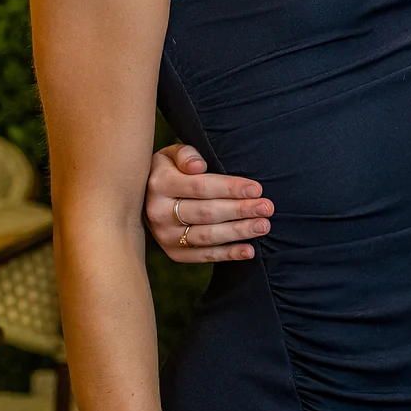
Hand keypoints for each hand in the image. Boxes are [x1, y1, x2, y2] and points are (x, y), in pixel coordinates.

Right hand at [143, 143, 272, 262]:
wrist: (143, 196)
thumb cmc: (169, 169)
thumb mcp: (171, 154)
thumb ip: (186, 154)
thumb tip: (198, 166)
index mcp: (160, 184)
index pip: (201, 187)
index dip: (230, 188)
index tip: (257, 188)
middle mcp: (158, 213)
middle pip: (207, 213)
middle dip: (241, 210)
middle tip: (267, 208)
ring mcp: (165, 235)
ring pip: (207, 236)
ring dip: (238, 232)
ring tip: (263, 226)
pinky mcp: (173, 252)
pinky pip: (203, 255)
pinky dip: (227, 254)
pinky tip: (249, 251)